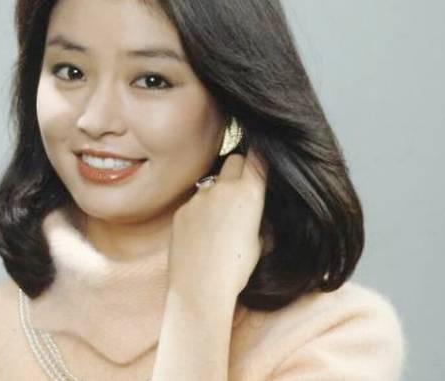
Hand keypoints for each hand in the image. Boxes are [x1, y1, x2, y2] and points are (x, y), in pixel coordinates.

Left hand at [167, 147, 268, 306]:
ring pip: (212, 182)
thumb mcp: (260, 240)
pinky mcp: (181, 210)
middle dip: (240, 168)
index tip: (263, 157)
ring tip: (221, 221)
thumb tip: (255, 207)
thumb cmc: (236, 269)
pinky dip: (201, 210)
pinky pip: (195, 201)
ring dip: (219, 191)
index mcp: (249, 193)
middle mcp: (222, 188)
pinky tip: (203, 233)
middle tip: (243, 187)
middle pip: (235, 160)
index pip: (258, 159)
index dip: (262, 157)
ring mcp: (198, 197)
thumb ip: (258, 216)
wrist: (200, 288)